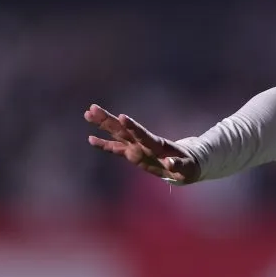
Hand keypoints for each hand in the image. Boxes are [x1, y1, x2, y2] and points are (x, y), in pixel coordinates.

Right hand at [84, 103, 199, 183]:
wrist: (185, 165)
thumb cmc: (186, 166)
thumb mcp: (185, 168)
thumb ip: (177, 165)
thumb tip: (170, 164)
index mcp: (157, 146)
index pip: (143, 135)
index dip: (133, 127)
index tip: (122, 117)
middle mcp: (144, 144)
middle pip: (124, 131)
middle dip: (109, 121)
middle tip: (92, 108)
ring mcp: (137, 148)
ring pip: (118, 134)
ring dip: (104, 125)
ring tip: (89, 114)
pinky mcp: (133, 154)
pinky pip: (116, 149)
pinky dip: (105, 145)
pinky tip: (91, 139)